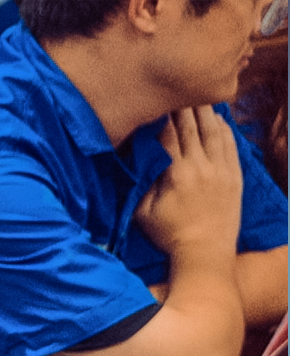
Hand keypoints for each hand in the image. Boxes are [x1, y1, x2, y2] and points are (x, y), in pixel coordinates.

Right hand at [134, 107, 243, 260]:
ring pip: (212, 131)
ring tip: (197, 95)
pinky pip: (230, 144)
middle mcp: (201, 167)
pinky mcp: (234, 175)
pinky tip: (218, 118)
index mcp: (176, 174)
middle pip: (191, 128)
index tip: (156, 100)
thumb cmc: (169, 234)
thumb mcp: (143, 213)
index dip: (162, 116)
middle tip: (176, 88)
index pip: (168, 135)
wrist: (205, 251)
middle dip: (182, 107)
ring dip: (204, 111)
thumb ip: (141, 184)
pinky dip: (224, 128)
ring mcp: (221, 169)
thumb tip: (137, 159)